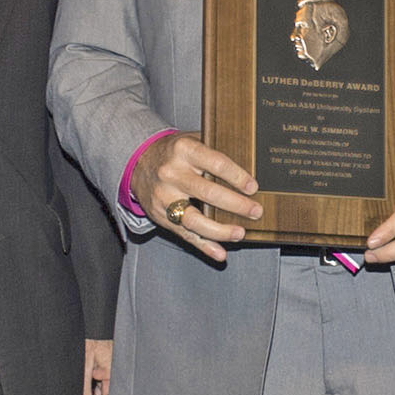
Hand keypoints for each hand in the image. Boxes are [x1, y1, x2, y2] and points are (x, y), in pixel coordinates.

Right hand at [135, 133, 263, 265]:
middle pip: (208, 193)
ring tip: (240, 233)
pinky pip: (184, 234)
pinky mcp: (161, 216)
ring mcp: (164, 197)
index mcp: (184, 150)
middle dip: (236, 205)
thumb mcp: (192, 141)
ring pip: (194, 219)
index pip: (216, 164)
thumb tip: (250, 165)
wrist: (139, 163)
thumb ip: (215, 151)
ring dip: (220, 230)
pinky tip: (220, 253)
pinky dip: (204, 246)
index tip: (253, 187)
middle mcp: (172, 174)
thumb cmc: (174, 153)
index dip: (237, 176)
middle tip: (255, 211)